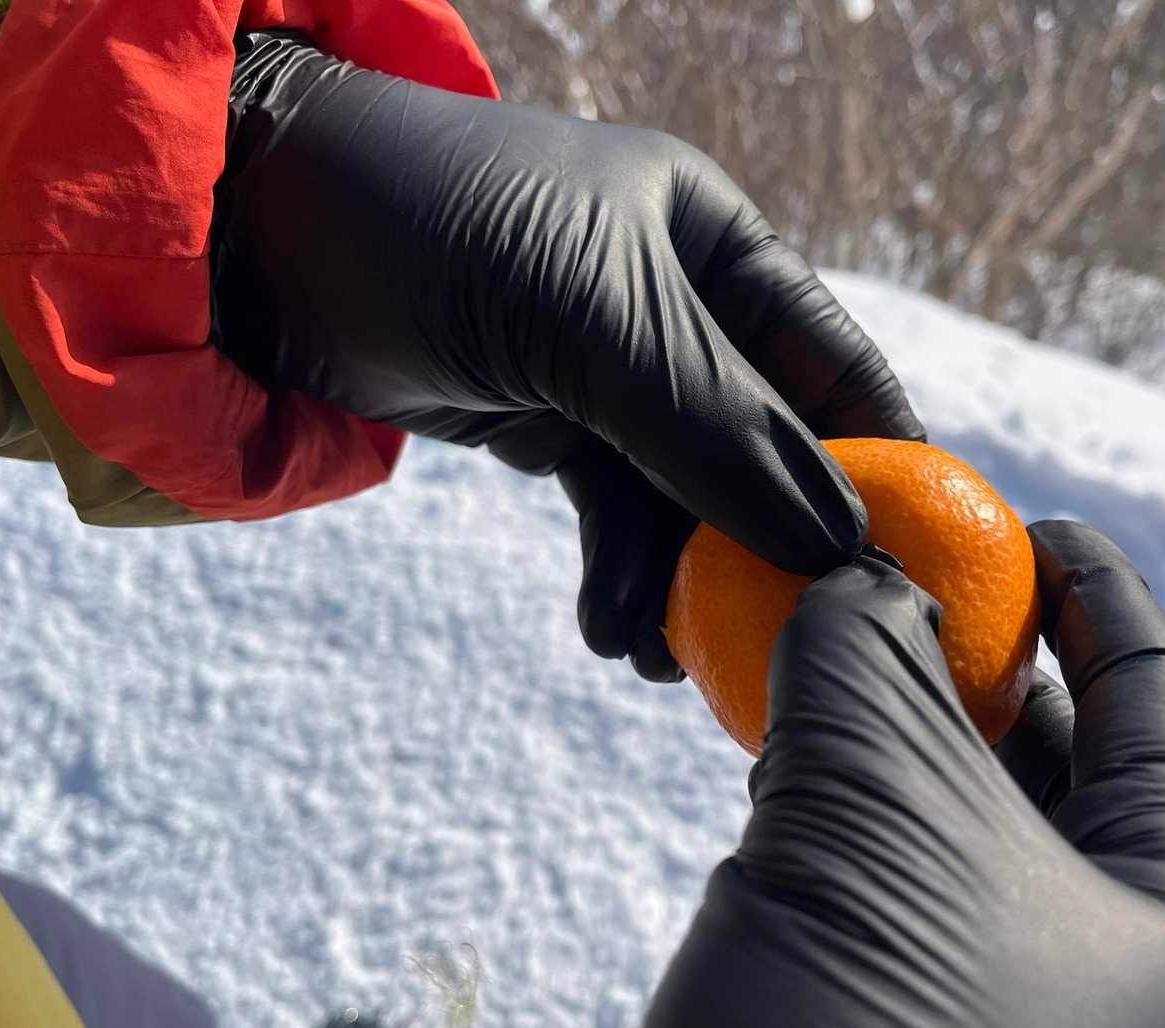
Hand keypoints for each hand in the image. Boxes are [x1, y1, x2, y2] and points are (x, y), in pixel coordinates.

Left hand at [211, 32, 921, 678]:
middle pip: (763, 447)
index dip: (881, 466)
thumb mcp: (591, 323)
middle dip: (763, 550)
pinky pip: (613, 510)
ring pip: (684, 497)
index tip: (910, 572)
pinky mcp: (548, 419)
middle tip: (773, 652)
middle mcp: (677, 305)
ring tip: (655, 660)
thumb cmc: (433, 231)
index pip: (833, 366)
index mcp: (715, 245)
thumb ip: (716, 429)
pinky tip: (609, 630)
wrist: (254, 238)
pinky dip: (618, 572)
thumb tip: (838, 539)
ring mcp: (611, 369)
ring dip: (679, 582)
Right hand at [638, 521, 1164, 1027]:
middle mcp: (1145, 992)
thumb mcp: (877, 808)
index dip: (1091, 594)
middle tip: (898, 574)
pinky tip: (799, 742)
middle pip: (1072, 763)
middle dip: (979, 657)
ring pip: (976, 822)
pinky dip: (859, 800)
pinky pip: (911, 882)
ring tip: (834, 643)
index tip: (1018, 521)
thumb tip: (860, 577)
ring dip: (901, 724)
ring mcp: (1038, 1026)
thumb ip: (873, 655)